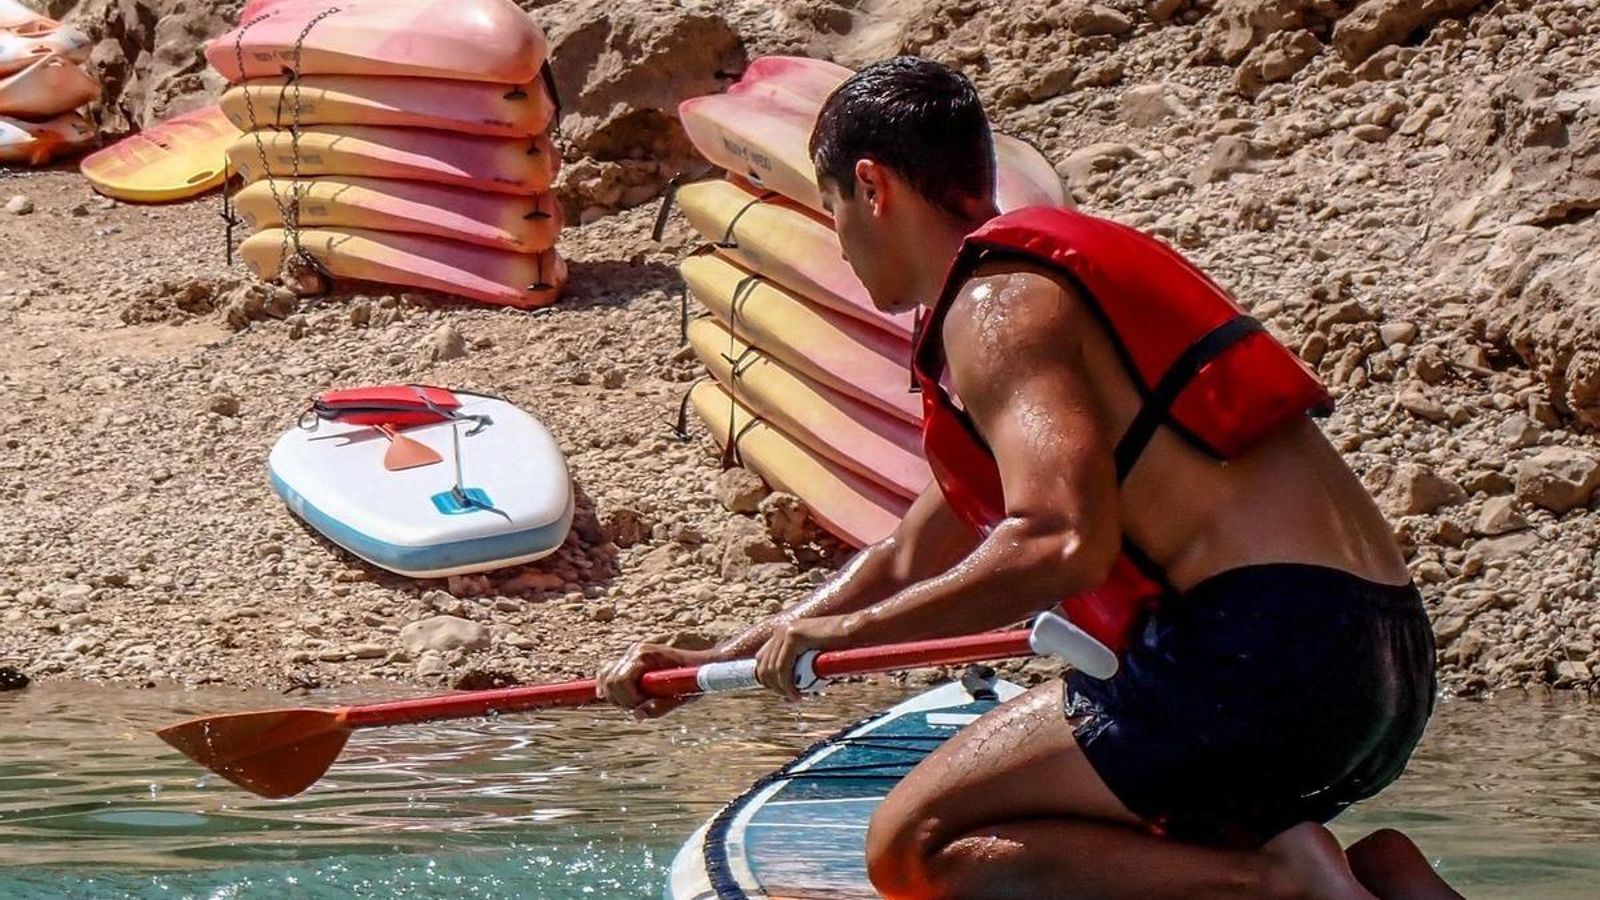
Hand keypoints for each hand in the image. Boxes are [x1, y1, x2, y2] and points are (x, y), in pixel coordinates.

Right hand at [595, 642, 716, 719]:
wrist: (702, 665)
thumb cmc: (695, 679)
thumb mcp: (680, 697)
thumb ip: (659, 708)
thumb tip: (637, 715)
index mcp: (646, 655)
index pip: (619, 680)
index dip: (627, 699)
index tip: (640, 706)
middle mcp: (635, 651)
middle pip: (609, 680)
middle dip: (621, 699)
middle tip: (641, 706)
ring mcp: (631, 654)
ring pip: (605, 677)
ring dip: (615, 695)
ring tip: (636, 702)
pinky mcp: (630, 661)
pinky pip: (608, 674)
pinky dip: (612, 688)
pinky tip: (626, 698)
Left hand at [754, 617, 850, 701]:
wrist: (855, 630)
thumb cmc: (840, 646)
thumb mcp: (813, 657)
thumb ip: (799, 668)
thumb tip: (786, 694)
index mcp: (783, 632)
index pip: (762, 660)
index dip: (768, 679)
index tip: (782, 691)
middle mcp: (781, 629)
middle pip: (763, 666)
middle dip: (774, 686)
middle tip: (791, 697)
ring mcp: (786, 631)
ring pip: (772, 669)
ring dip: (782, 688)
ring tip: (796, 697)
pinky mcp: (794, 636)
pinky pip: (782, 668)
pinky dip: (787, 685)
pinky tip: (796, 694)